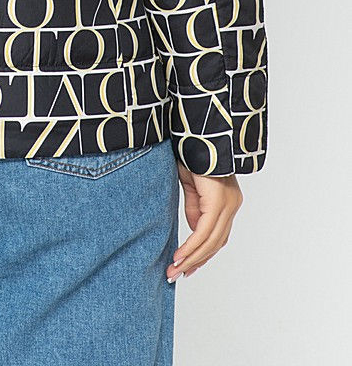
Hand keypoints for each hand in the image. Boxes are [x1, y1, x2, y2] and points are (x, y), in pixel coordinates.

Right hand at [167, 162, 242, 281]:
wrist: (200, 132)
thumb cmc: (192, 151)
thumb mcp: (190, 184)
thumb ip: (195, 207)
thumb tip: (194, 230)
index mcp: (226, 201)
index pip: (216, 236)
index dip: (201, 254)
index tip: (185, 267)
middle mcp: (231, 205)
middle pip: (215, 243)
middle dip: (194, 261)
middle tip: (176, 275)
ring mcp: (228, 203)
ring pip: (211, 241)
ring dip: (192, 258)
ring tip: (175, 270)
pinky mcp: (219, 201)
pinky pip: (205, 231)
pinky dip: (192, 246)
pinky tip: (180, 256)